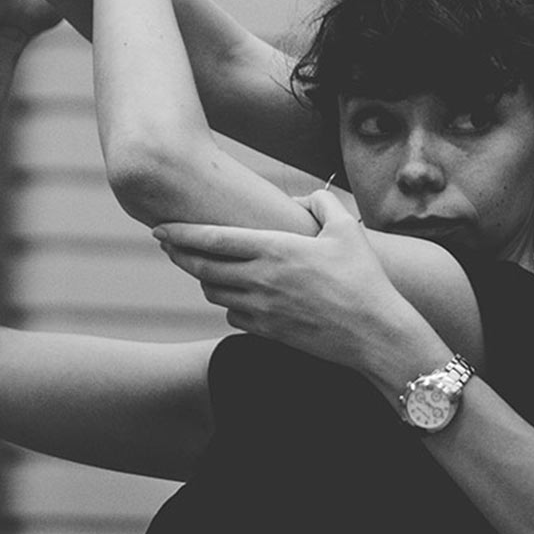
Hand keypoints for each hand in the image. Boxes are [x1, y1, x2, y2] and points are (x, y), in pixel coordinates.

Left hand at [155, 191, 428, 374]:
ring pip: (213, 292)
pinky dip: (228, 303)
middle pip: (201, 266)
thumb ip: (320, 203)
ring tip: (203, 266)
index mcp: (274, 249)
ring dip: (204, 278)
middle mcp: (260, 279)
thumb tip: (298, 199)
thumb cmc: (365, 279)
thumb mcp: (347, 230)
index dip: (180, 232)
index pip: (212, 239)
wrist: (375, 334)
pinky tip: (236, 296)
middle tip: (166, 244)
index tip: (159, 228)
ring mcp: (261, 309)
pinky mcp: (267, 331)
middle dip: (179, 253)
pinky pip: (232, 315)